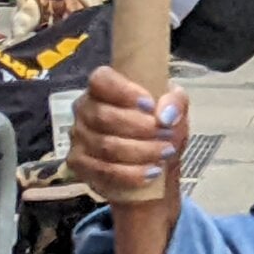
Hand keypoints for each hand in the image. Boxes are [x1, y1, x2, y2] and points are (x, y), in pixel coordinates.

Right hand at [68, 66, 188, 204]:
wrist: (155, 162)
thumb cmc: (160, 126)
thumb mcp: (175, 109)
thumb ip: (175, 102)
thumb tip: (166, 115)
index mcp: (104, 87)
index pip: (101, 80)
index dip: (123, 91)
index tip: (149, 104)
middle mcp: (85, 109)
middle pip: (104, 116)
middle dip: (140, 127)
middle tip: (166, 134)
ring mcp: (78, 137)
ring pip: (105, 145)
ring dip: (140, 151)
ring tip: (165, 153)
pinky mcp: (78, 164)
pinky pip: (102, 171)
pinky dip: (130, 173)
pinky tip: (151, 172)